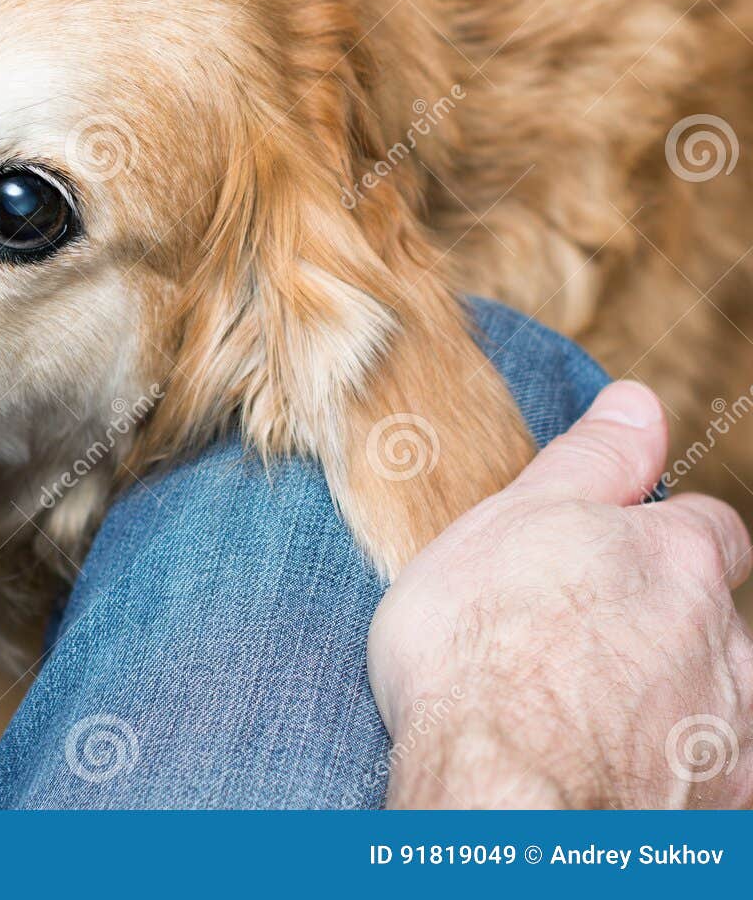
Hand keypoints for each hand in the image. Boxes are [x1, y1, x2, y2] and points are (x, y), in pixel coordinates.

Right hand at [369, 380, 752, 808]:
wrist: (497, 787)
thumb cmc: (482, 646)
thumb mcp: (519, 517)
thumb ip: (591, 459)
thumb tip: (638, 401)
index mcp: (679, 558)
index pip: (707, 526)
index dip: (658, 538)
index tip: (602, 558)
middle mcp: (723, 639)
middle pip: (716, 619)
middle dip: (667, 627)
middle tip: (579, 647)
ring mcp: (729, 730)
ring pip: (721, 699)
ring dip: (676, 702)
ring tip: (589, 719)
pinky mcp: (717, 809)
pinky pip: (715, 783)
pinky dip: (676, 774)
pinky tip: (615, 775)